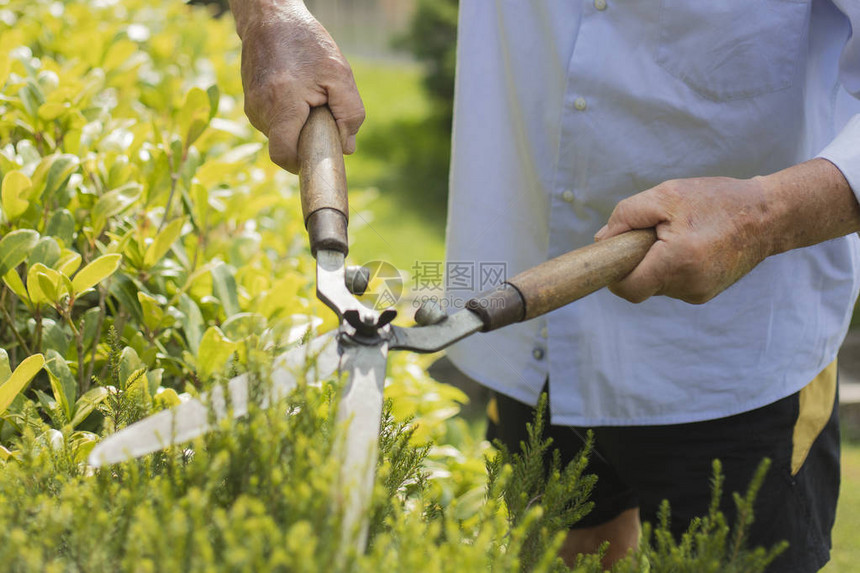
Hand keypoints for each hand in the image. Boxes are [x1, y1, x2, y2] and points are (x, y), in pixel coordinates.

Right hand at [230, 0, 364, 172]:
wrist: (270, 18)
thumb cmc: (308, 44)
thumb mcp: (340, 75)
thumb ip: (350, 114)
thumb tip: (347, 148)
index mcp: (282, 103)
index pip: (283, 154)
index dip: (300, 165)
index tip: (316, 159)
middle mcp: (260, 108)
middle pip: (284, 146)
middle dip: (304, 142)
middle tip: (321, 119)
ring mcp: (251, 106)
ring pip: (278, 136)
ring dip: (296, 128)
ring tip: (308, 99)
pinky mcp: (249, 102)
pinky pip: (272, 123)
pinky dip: (288, 119)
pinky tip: (297, 96)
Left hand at [594, 176, 772, 303]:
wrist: (768, 216)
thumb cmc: (715, 201)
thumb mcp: (666, 195)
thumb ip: (626, 216)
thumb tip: (603, 242)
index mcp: (677, 262)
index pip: (628, 288)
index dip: (614, 275)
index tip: (614, 256)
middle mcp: (688, 285)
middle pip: (641, 286)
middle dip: (637, 262)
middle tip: (653, 233)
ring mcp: (698, 294)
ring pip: (656, 285)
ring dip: (656, 263)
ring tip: (678, 236)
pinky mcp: (705, 294)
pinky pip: (673, 284)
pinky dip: (672, 267)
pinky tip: (690, 246)